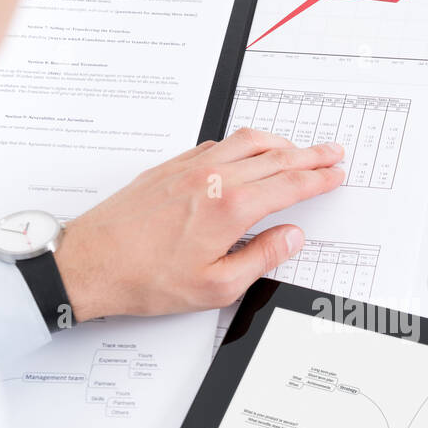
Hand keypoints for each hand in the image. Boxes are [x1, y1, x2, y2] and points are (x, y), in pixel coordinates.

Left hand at [54, 128, 344, 320]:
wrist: (91, 262)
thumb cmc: (145, 278)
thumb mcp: (216, 286)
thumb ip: (262, 258)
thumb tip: (290, 238)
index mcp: (230, 208)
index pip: (289, 185)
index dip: (319, 178)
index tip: (336, 174)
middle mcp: (213, 178)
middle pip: (275, 157)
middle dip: (309, 154)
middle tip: (332, 152)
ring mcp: (190, 167)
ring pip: (247, 142)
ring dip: (279, 142)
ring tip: (298, 148)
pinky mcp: (170, 167)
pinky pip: (217, 144)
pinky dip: (243, 143)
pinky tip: (247, 152)